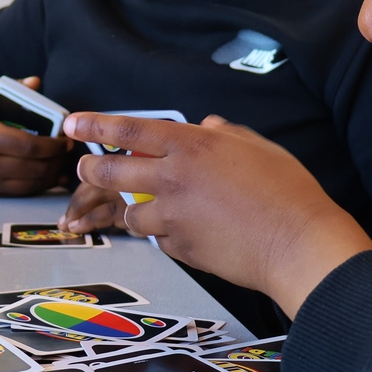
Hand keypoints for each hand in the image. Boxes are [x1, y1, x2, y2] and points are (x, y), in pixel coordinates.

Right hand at [0, 76, 71, 195]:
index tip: (66, 139)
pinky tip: (51, 177)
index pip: (27, 145)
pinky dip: (39, 186)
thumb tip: (36, 82)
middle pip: (32, 167)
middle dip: (56, 161)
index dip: (51, 145)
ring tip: (62, 163)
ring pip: (28, 184)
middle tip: (68, 151)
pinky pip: (19, 193)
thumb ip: (9, 86)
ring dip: (50, 175)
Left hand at [63, 113, 371, 317]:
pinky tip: (192, 231)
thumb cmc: (288, 192)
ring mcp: (173, 216)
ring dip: (135, 210)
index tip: (73, 123)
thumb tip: (208, 125)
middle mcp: (175, 178)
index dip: (96, 125)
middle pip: (112, 171)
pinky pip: (159, 239)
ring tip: (156, 208)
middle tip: (85, 167)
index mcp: (193, 145)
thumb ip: (227, 134)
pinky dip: (166, 234)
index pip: (132, 129)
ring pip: (131, 213)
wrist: (298, 244)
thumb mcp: (259, 147)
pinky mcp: (179, 248)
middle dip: (92, 168)